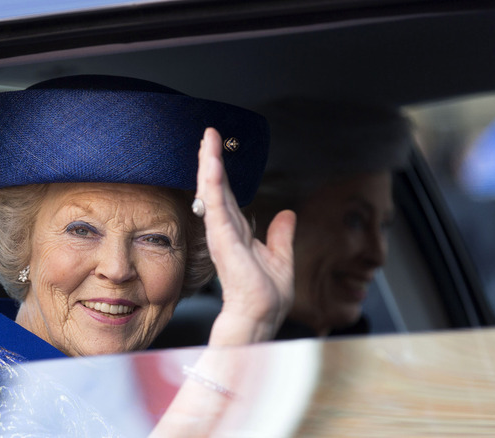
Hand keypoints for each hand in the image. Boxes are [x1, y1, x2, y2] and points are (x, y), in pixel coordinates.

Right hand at [196, 128, 295, 344]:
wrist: (260, 315)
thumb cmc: (265, 296)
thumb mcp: (281, 259)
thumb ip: (281, 235)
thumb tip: (288, 215)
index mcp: (238, 234)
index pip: (228, 197)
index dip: (222, 175)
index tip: (217, 152)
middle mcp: (226, 230)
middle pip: (216, 188)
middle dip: (211, 160)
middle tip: (207, 136)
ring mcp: (222, 233)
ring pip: (213, 191)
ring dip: (209, 164)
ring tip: (207, 140)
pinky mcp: (223, 237)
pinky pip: (216, 204)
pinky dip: (213, 183)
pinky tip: (212, 164)